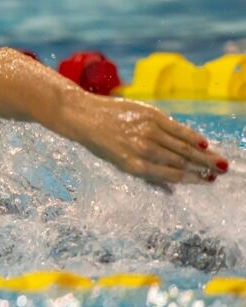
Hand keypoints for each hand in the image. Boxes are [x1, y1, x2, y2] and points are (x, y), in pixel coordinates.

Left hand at [69, 95, 228, 184]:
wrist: (84, 116)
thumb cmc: (102, 143)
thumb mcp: (119, 164)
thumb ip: (147, 175)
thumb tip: (171, 191)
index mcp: (134, 166)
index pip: (171, 175)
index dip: (192, 179)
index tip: (207, 181)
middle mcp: (142, 150)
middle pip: (181, 161)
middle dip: (203, 168)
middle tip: (221, 172)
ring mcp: (147, 132)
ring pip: (182, 146)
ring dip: (203, 155)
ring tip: (219, 161)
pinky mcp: (150, 115)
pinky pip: (176, 128)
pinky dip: (192, 136)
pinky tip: (204, 143)